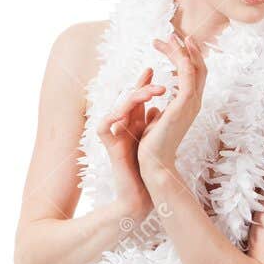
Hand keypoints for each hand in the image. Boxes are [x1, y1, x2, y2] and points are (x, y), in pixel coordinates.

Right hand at [94, 68, 165, 215]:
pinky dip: (112, 117)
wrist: (141, 195)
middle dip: (141, 87)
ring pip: (118, 108)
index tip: (152, 69)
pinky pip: (103, 127)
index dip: (144, 83)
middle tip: (159, 83)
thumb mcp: (153, 142)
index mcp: (134, 124)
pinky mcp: (110, 147)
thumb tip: (157, 109)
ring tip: (153, 93)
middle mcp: (123, 127)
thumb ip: (152, 124)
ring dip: (135, 98)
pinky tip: (124, 111)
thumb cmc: (147, 171)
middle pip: (128, 99)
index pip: (138, 98)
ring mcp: (116, 135)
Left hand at [137, 32, 207, 179]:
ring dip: (182, 50)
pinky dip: (183, 60)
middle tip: (172, 34)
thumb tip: (155, 105)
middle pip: (198, 68)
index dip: (186, 57)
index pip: (192, 76)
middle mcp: (193, 102)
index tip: (172, 45)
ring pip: (193, 68)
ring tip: (170, 36)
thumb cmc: (153, 145)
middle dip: (186, 49)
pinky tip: (174, 49)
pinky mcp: (183, 105)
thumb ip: (159, 110)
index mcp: (188, 105)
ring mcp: (191, 103)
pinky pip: (188, 75)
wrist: (154, 162)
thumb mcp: (156, 121)